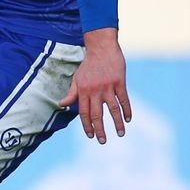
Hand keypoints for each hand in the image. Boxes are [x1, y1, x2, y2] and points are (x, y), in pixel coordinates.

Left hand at [59, 28, 131, 143]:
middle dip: (99, 129)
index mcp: (83, 91)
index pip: (83, 112)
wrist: (101, 48)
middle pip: (97, 114)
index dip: (86, 125)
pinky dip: (127, 110)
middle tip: (102, 141)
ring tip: (120, 134)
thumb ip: (71, 93)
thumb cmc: (88, 64)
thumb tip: (61, 104)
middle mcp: (95, 91)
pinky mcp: (119, 82)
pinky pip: (124, 99)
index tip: (90, 135)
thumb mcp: (77, 78)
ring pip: (113, 109)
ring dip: (116, 123)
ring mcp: (108, 87)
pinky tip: (128, 119)